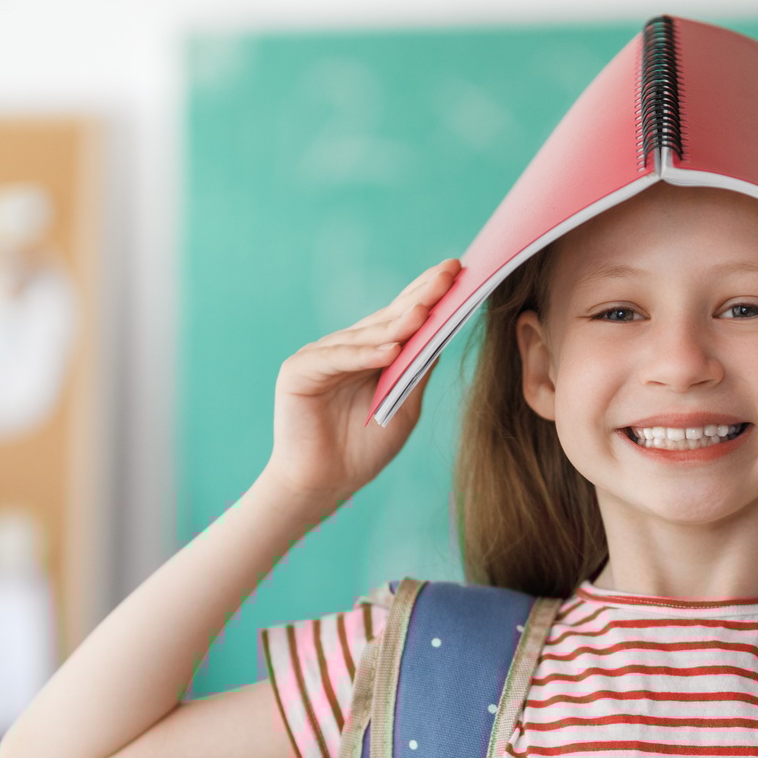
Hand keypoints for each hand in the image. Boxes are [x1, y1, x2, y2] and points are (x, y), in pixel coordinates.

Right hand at [261, 259, 460, 510]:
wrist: (324, 484)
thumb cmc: (363, 450)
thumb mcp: (403, 407)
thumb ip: (416, 371)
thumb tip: (442, 334)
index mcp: (370, 354)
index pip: (402, 317)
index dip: (428, 294)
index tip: (458, 272)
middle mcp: (345, 348)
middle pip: (387, 318)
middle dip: (420, 296)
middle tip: (448, 274)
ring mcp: (320, 356)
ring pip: (365, 337)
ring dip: (396, 324)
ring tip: (425, 311)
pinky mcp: (298, 372)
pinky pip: (336, 359)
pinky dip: (363, 356)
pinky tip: (391, 350)